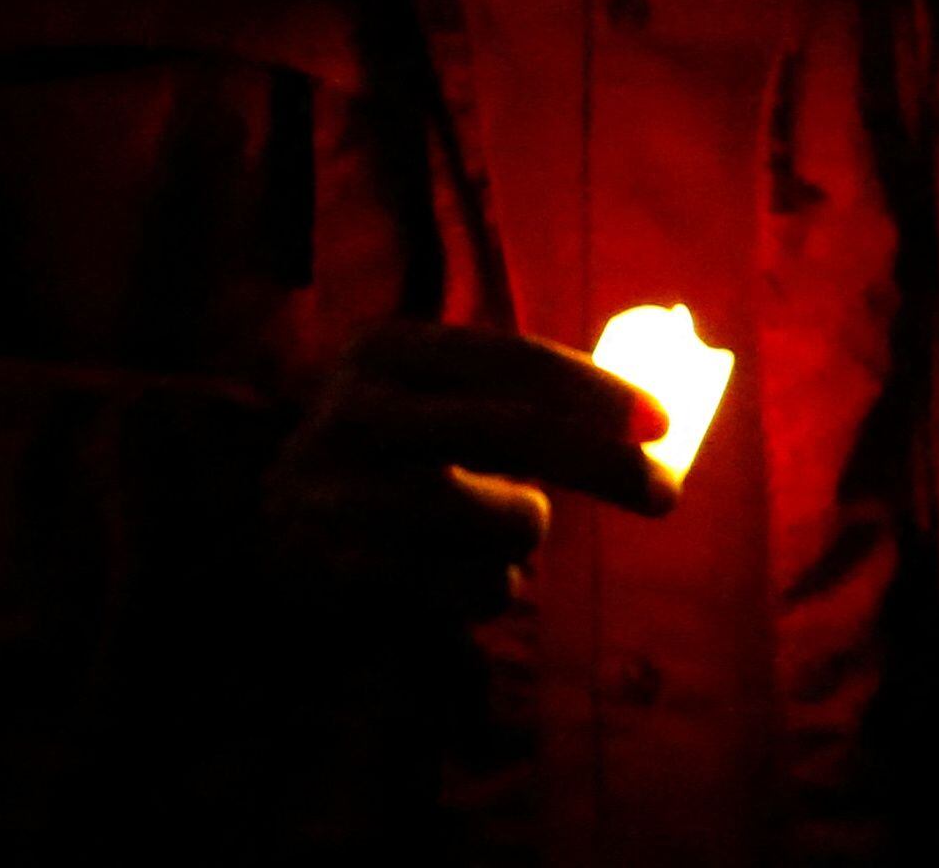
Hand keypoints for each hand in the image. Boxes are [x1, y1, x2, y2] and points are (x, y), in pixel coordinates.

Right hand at [266, 321, 675, 621]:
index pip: (508, 358)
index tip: (661, 422)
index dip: (594, 389)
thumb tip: (656, 419)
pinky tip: (447, 570)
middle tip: (664, 494)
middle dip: (602, 462)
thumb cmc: (393, 454)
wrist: (275, 527)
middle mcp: (358, 410)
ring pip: (509, 518)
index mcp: (384, 350)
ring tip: (486, 525)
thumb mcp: (438, 402)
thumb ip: (526, 399)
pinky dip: (490, 586)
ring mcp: (347, 491)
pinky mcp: (352, 569)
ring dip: (524, 530)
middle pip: (514, 430)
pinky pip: (480, 587)